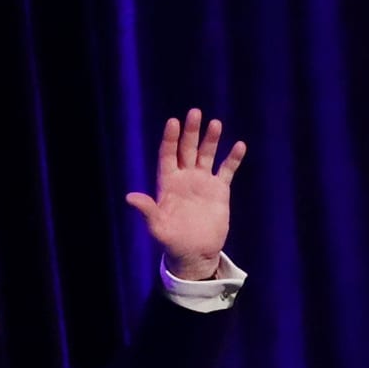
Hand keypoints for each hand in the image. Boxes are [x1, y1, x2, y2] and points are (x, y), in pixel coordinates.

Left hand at [125, 107, 245, 280]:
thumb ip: (147, 210)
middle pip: (187, 149)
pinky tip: (239, 145)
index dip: (170, 139)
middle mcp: (185, 178)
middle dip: (191, 132)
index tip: (173, 122)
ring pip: (207, 154)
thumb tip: (129, 198)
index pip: (168, 155)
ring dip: (211, 140)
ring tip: (215, 124)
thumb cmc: (172, 242)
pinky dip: (233, 158)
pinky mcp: (219, 190)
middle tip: (195, 113)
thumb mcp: (157, 227)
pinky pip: (227, 170)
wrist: (195, 254)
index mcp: (168, 183)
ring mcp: (202, 182)